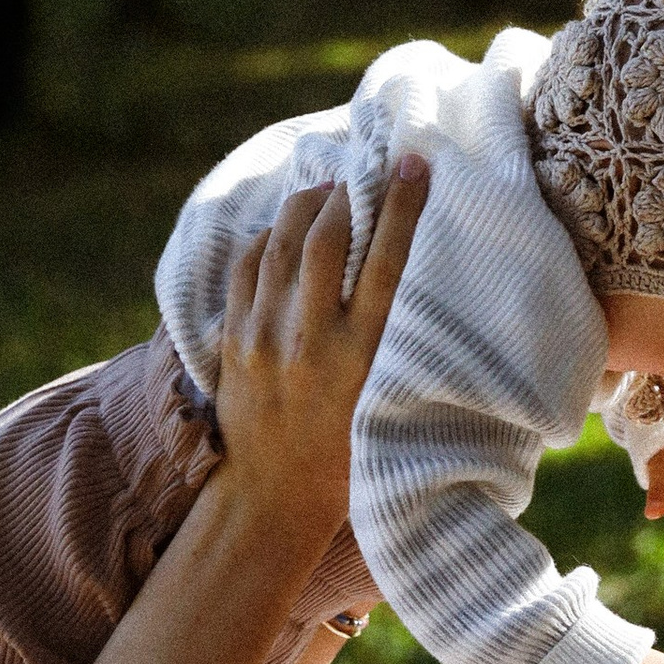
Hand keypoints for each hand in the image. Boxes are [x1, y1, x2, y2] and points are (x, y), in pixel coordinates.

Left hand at [212, 160, 427, 541]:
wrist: (274, 498)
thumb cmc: (351, 458)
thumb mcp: (392, 404)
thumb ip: (404, 349)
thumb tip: (430, 288)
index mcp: (362, 357)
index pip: (388, 261)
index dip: (404, 206)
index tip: (416, 165)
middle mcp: (311, 341)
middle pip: (329, 239)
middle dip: (350, 195)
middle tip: (365, 174)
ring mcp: (265, 337)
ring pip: (283, 243)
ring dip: (307, 206)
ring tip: (326, 192)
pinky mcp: (234, 340)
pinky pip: (249, 266)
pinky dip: (270, 238)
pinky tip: (288, 232)